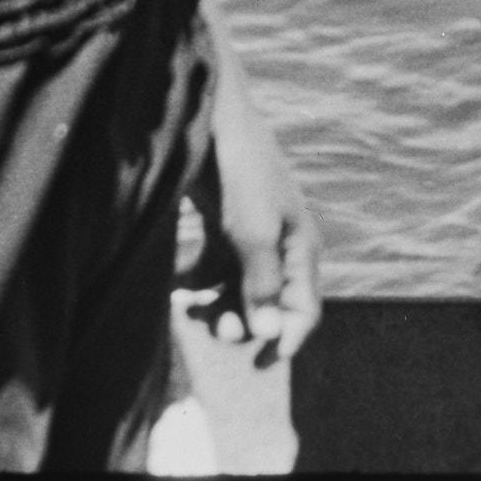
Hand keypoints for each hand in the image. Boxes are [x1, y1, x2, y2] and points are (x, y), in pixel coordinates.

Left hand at [195, 67, 323, 366]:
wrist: (208, 117)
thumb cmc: (240, 171)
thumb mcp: (252, 232)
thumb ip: (262, 285)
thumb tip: (270, 335)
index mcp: (300, 246)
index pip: (304, 309)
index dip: (287, 340)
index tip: (259, 364)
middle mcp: (278, 245)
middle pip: (267, 306)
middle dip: (243, 323)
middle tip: (214, 327)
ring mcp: (248, 236)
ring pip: (236, 292)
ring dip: (216, 307)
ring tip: (190, 309)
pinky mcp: (220, 227)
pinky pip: (211, 271)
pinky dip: (195, 283)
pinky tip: (176, 286)